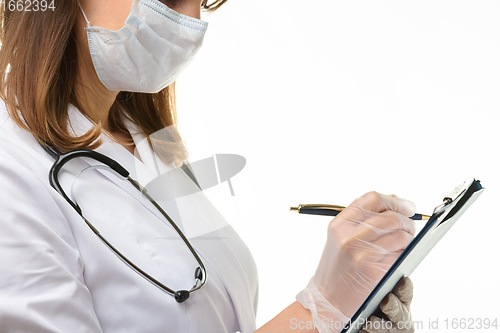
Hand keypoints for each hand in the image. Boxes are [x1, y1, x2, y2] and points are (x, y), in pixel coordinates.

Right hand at [296, 192, 416, 332]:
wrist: (329, 299)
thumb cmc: (338, 267)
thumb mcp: (341, 236)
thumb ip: (363, 217)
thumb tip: (394, 200)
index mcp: (340, 224)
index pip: (373, 199)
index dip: (394, 201)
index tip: (406, 206)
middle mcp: (350, 236)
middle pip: (391, 216)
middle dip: (407, 220)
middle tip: (410, 226)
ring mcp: (363, 254)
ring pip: (401, 234)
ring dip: (408, 237)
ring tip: (404, 242)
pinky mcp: (376, 270)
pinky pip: (402, 253)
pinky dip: (406, 253)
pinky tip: (399, 256)